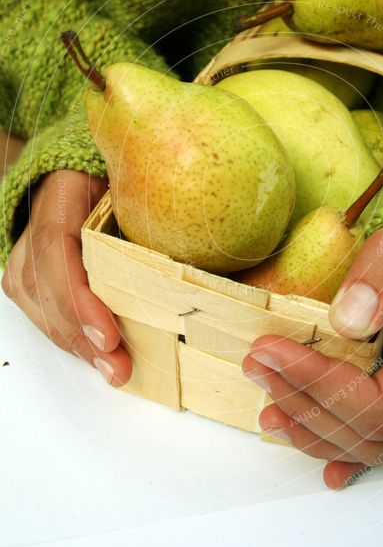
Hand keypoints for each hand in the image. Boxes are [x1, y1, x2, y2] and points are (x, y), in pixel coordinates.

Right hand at [2, 169, 130, 385]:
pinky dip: (71, 339)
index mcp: (61, 193)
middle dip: (84, 335)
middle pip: (47, 289)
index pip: (56, 250)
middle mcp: (34, 226)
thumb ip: (149, 209)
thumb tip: (195, 247)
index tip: (109, 335)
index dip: (79, 298)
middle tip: (119, 368)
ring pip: (41, 308)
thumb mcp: (136, 185)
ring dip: (78, 344)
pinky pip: (43, 315)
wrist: (87, 176)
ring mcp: (25, 254)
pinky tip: (96, 357)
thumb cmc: (120, 182)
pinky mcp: (26, 278)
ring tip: (113, 371)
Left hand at [243, 227, 382, 488]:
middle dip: (308, 406)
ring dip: (319, 430)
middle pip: (378, 430)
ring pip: (380, 439)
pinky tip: (326, 466)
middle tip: (256, 367)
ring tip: (269, 411)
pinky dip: (350, 443)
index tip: (269, 351)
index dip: (321, 385)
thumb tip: (346, 320)